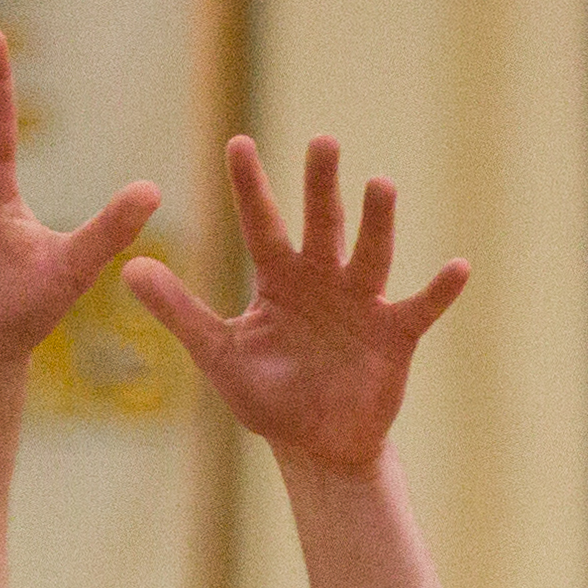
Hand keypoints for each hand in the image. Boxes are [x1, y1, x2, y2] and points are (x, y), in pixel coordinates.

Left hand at [125, 134, 468, 473]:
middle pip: (322, 224)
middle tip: (321, 141)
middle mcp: (323, 278)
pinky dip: (440, 290)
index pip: (262, 223)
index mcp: (279, 279)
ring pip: (371, 253)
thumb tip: (129, 269)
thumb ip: (179, 312)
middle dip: (321, 185)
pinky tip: (458, 266)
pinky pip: (420, 307)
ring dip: (377, 221)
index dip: (250, 186)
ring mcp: (362, 302)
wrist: (317, 446)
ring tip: (381, 184)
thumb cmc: (270, 397)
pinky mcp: (396, 334)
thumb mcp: (218, 356)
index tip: (238, 142)